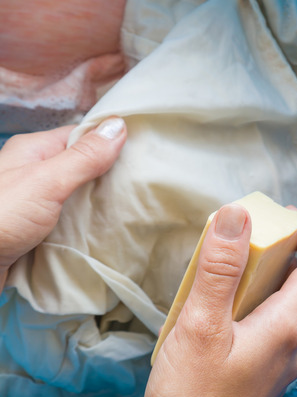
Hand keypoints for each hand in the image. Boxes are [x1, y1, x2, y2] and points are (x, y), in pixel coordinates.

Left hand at [0, 117, 126, 288]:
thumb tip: (118, 124)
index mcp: (33, 150)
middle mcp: (32, 172)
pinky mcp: (35, 229)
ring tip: (131, 211)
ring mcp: (34, 202)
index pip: (82, 136)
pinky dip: (86, 227)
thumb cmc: (0, 218)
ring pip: (77, 197)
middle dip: (109, 179)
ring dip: (99, 206)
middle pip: (82, 167)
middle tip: (142, 188)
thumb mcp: (47, 182)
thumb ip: (83, 156)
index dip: (112, 144)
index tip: (143, 156)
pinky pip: (69, 221)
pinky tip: (106, 233)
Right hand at [143, 204, 296, 396]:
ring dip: (270, 276)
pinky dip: (258, 301)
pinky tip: (226, 303)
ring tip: (235, 261)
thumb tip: (238, 217)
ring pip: (288, 305)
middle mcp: (294, 343)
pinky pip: (273, 324)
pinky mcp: (266, 371)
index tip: (286, 215)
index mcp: (287, 327)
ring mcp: (282, 360)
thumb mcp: (200, 326)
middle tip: (255, 230)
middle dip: (287, 250)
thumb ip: (220, 271)